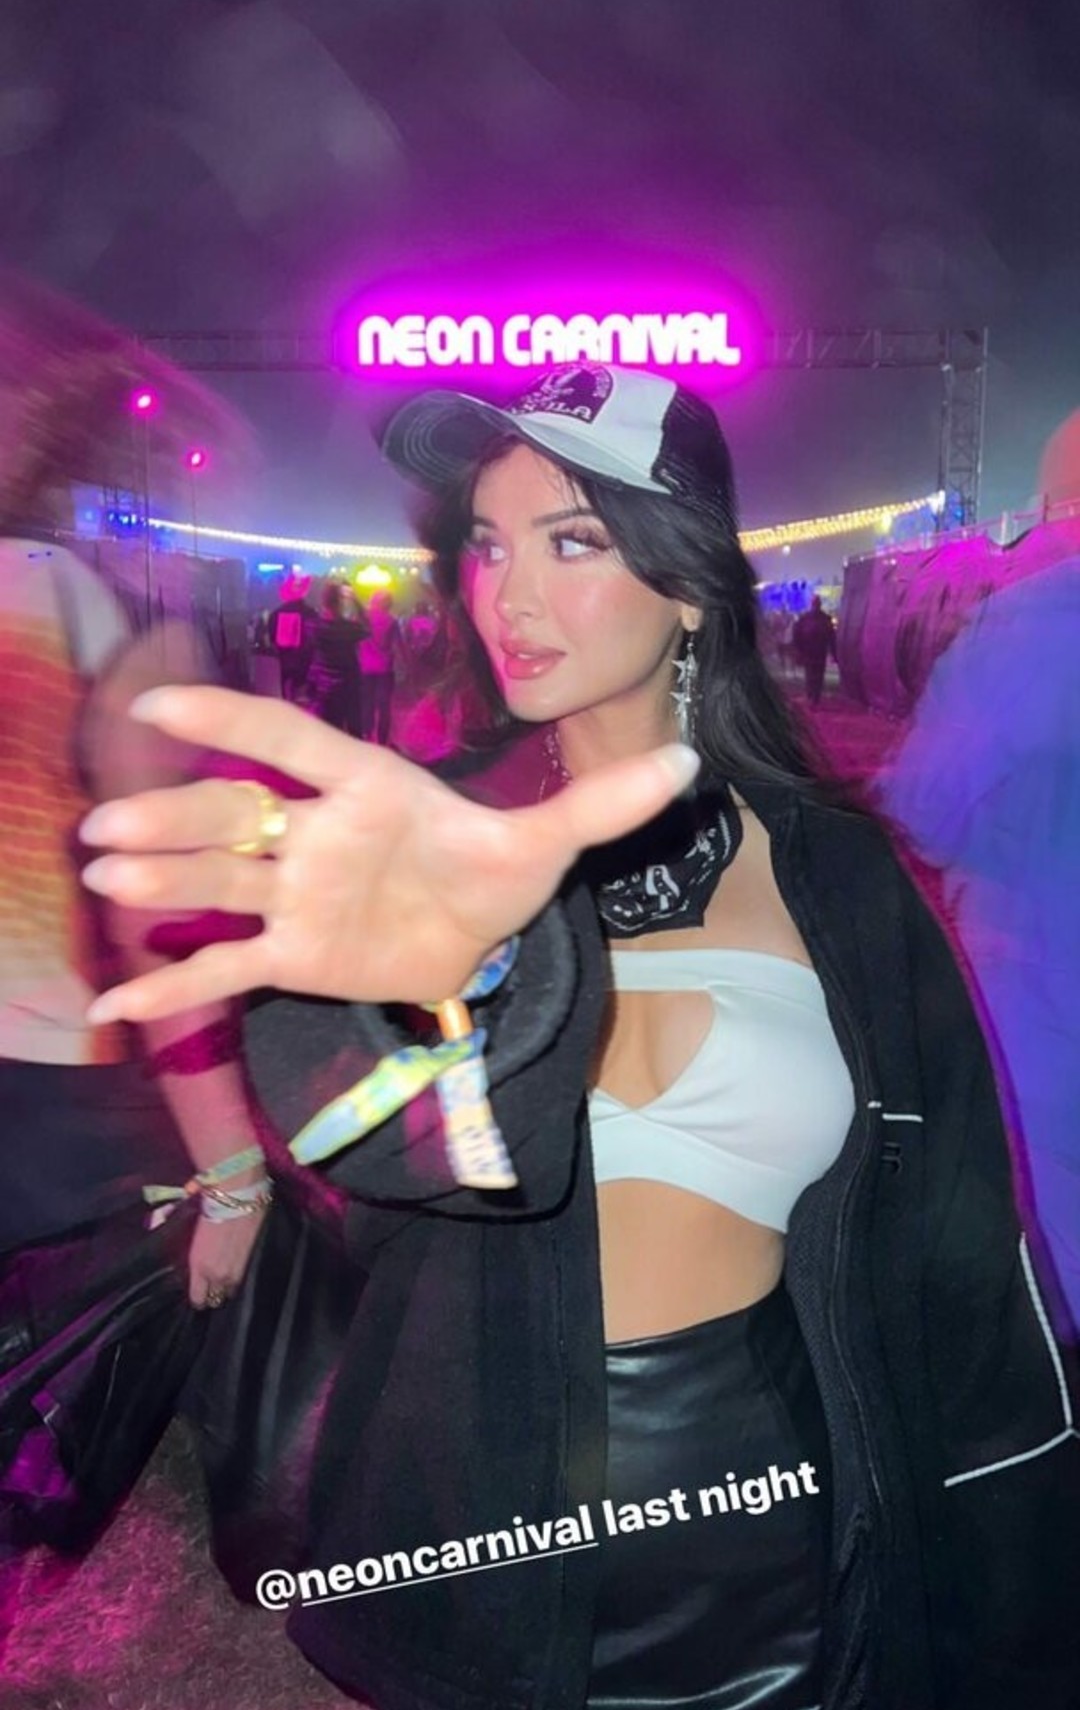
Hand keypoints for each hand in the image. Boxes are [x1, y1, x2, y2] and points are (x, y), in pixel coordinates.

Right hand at [79, 686, 698, 1022]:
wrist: (483, 944)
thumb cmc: (498, 871)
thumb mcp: (552, 843)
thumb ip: (605, 802)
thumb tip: (691, 760)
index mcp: (366, 787)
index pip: (290, 741)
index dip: (232, 720)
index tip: (163, 705)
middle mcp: (315, 832)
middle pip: (234, 816)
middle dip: (173, 818)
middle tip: (107, 823)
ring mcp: (295, 894)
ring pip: (219, 883)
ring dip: (161, 881)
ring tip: (105, 878)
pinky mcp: (291, 954)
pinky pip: (223, 970)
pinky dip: (171, 988)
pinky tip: (114, 1005)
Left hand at [187, 1209, 264, 1308]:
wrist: (236, 1195)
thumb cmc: (210, 1210)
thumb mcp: (195, 1239)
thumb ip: (196, 1259)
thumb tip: (197, 1268)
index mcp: (200, 1267)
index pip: (198, 1299)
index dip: (198, 1298)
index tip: (198, 1293)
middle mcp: (219, 1274)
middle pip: (216, 1299)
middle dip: (213, 1294)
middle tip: (211, 1286)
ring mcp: (238, 1270)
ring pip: (232, 1291)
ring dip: (228, 1286)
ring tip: (225, 1276)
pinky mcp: (253, 1260)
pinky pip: (245, 1277)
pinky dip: (240, 1275)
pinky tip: (237, 1266)